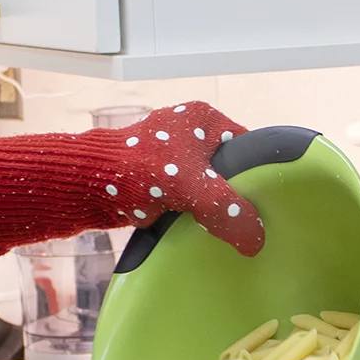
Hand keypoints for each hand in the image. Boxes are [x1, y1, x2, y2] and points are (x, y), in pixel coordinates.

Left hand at [0, 101, 264, 261]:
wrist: (82, 184)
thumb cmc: (136, 172)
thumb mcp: (193, 188)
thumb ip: (230, 211)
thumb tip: (257, 240)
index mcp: (205, 119)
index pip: (252, 147)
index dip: (265, 174)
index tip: (277, 204)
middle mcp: (190, 133)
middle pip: (232, 170)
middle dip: (241, 196)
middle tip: (256, 225)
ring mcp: (171, 157)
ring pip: (210, 187)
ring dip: (217, 210)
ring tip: (234, 235)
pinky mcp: (155, 182)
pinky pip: (189, 201)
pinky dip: (196, 217)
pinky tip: (204, 236)